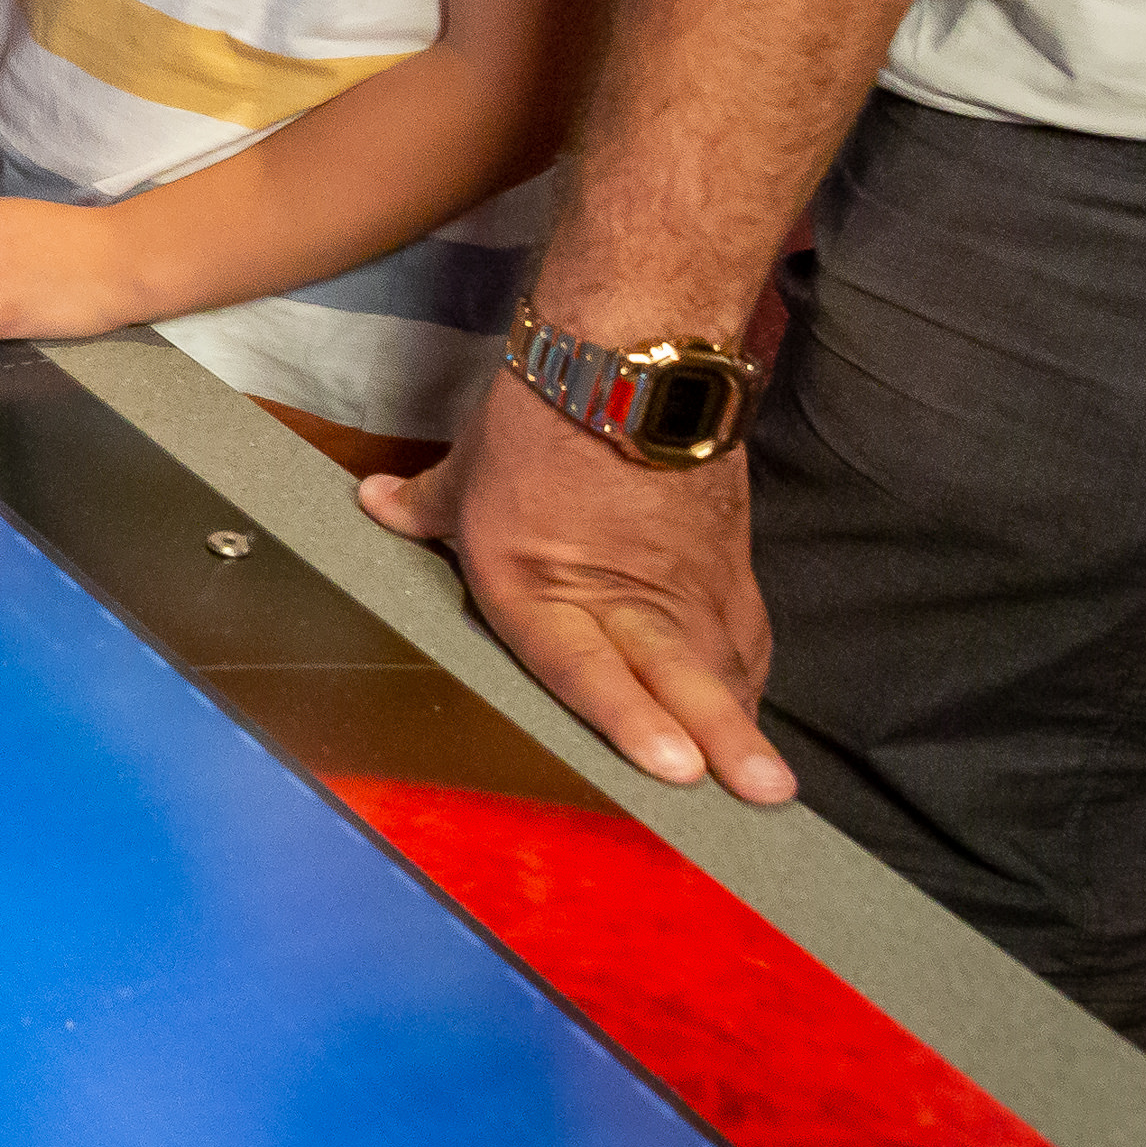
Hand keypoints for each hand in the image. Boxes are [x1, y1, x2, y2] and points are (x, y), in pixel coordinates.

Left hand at [361, 373, 796, 803]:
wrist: (628, 354)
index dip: (630, 717)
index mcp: (538, 581)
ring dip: (742, 722)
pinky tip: (747, 714)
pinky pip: (740, 629)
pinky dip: (743, 676)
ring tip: (769, 785)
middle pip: (677, 672)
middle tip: (760, 792)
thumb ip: (425, 506)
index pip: (586, 664)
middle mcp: (619, 591)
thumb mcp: (469, 466)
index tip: (676, 767)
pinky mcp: (726, 559)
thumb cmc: (538, 413)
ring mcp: (681, 579)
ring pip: (719, 660)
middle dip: (720, 738)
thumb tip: (376, 503)